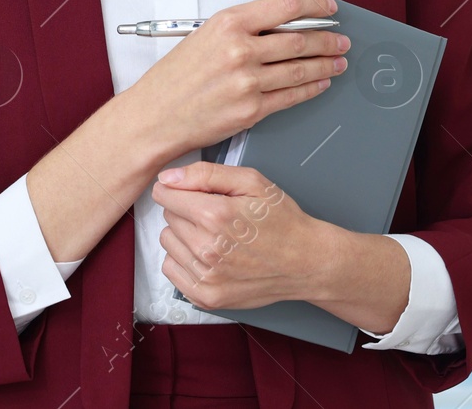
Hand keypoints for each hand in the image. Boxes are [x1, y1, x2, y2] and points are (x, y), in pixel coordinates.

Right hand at [125, 0, 349, 157]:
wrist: (154, 117)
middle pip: (299, 40)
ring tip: (338, 60)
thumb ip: (246, 19)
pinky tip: (321, 82)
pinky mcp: (252, 110)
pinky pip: (291, 96)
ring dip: (326, 64)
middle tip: (341, 39)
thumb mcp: (205, 35)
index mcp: (227, 24)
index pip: (285, 6)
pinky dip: (311, 88)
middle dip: (327, 39)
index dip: (315, 4)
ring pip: (300, 69)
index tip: (329, 7)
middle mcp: (240, 50)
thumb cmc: (174, 77)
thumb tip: (279, 1)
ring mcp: (247, 81)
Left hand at [151, 161, 327, 311]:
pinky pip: (172, 270)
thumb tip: (167, 177)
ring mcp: (206, 277)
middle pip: (168, 218)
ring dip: (184, 236)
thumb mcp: (252, 181)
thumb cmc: (282, 219)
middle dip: (186, 211)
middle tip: (215, 215)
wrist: (306, 262)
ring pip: (168, 243)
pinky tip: (208, 255)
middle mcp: (206, 249)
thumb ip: (205, 174)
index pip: (165, 195)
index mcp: (215, 216)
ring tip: (214, 236)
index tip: (195, 193)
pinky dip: (184, 260)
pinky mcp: (206, 297)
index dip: (178, 190)